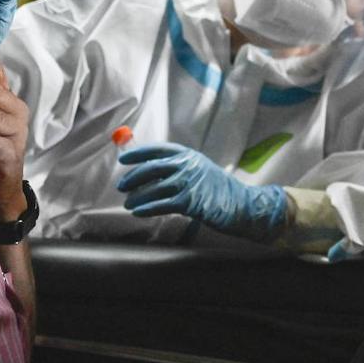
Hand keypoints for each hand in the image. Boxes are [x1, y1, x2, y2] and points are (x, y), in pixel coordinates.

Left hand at [116, 143, 289, 243]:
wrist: (242, 204)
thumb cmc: (219, 189)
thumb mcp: (200, 168)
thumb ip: (179, 167)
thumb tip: (148, 170)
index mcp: (188, 155)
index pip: (157, 150)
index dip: (138, 153)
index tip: (123, 159)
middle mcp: (187, 166)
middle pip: (151, 168)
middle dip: (133, 177)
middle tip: (121, 186)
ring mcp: (188, 183)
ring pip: (154, 189)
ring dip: (137, 197)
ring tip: (128, 204)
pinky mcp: (190, 202)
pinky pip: (161, 205)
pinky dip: (147, 209)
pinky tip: (138, 212)